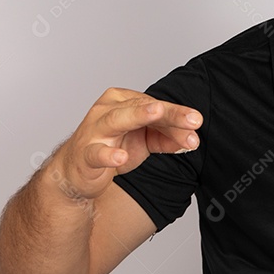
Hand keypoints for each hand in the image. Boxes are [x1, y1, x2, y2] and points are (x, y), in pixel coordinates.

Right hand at [49, 88, 202, 200]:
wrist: (76, 172)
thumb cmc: (110, 146)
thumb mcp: (144, 141)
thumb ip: (167, 137)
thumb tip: (192, 138)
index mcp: (122, 101)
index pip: (154, 105)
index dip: (177, 116)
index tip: (196, 124)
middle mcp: (107, 110)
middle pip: (142, 107)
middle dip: (169, 113)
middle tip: (192, 117)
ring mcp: (94, 130)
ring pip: (118, 119)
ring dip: (138, 115)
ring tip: (157, 112)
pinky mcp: (85, 154)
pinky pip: (97, 153)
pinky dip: (109, 155)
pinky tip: (120, 157)